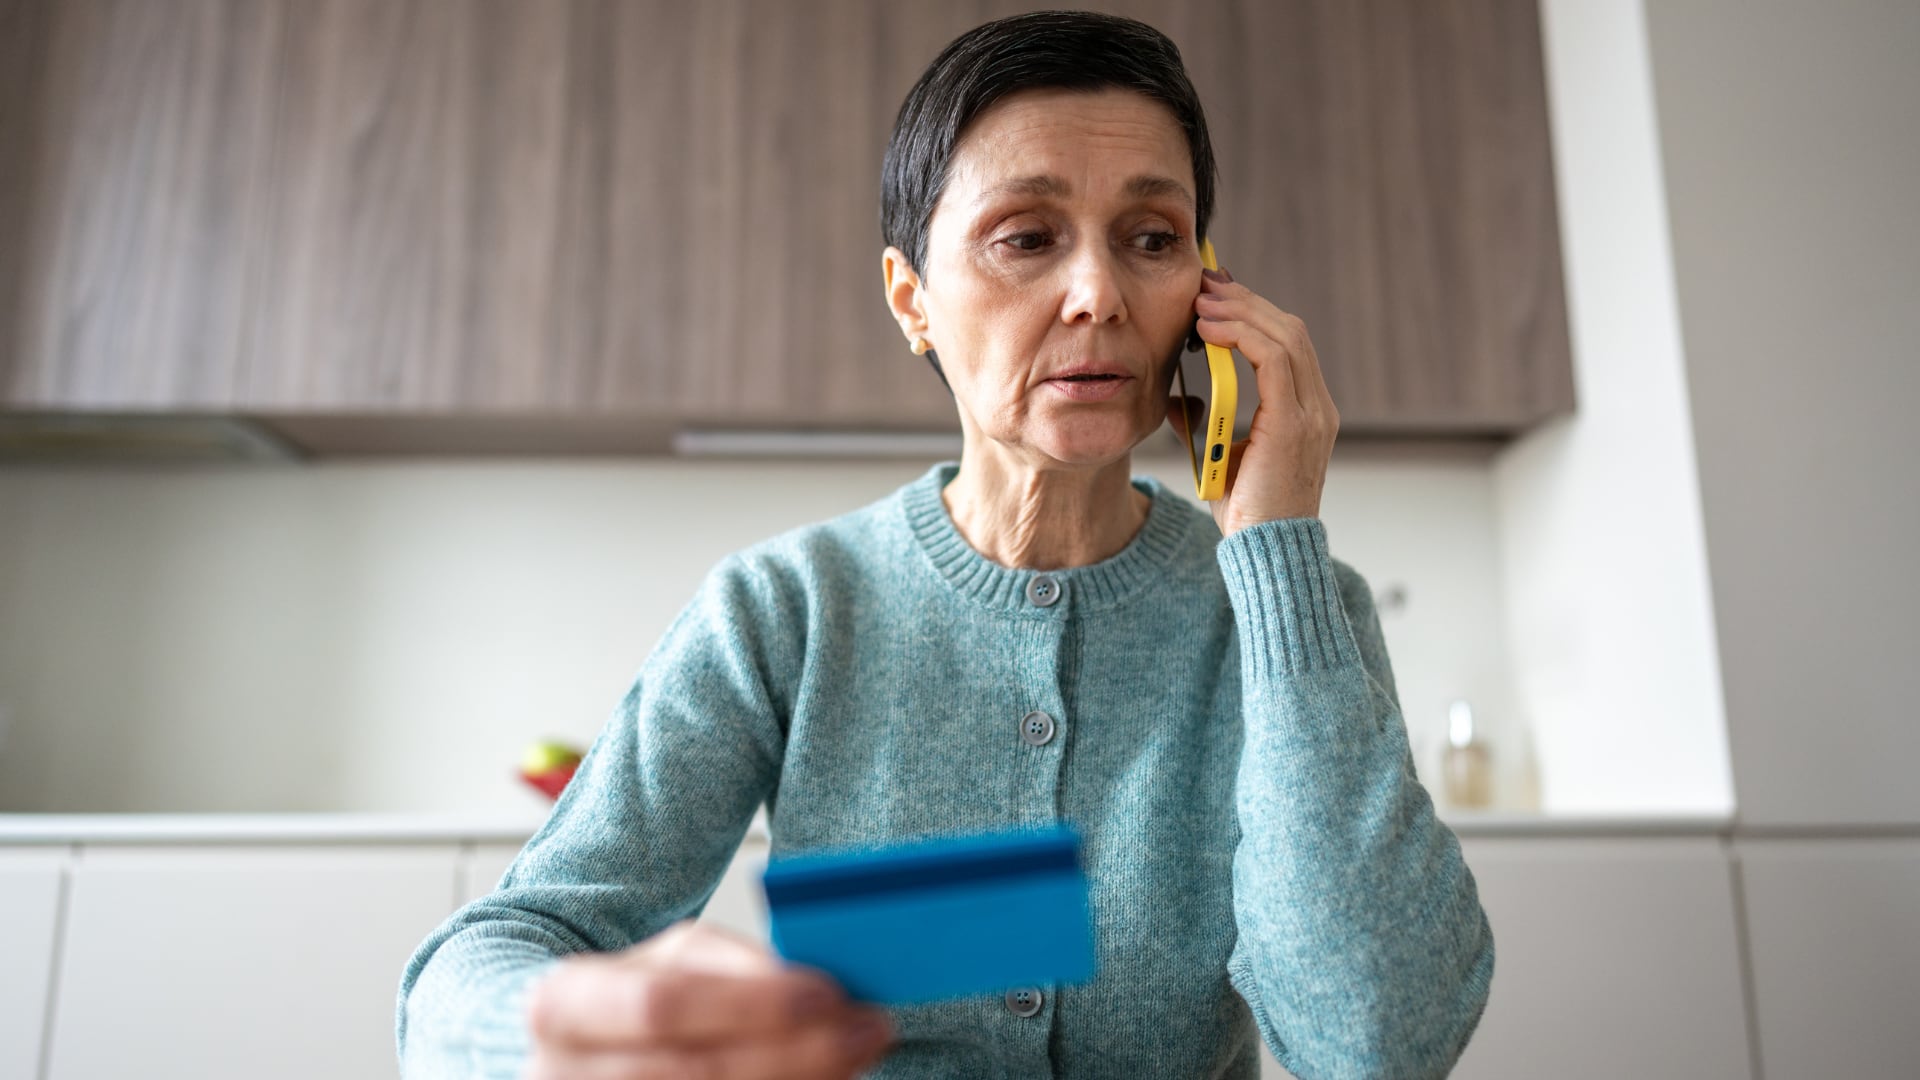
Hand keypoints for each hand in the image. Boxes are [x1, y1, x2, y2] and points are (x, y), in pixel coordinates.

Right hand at [525, 921, 892, 1078]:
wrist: (570, 1051)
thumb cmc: (631, 998)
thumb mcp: (667, 959)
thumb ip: (731, 964)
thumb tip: (806, 984)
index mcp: (565, 1003)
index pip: (663, 1005)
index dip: (750, 1004)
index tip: (830, 994)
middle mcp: (562, 1074)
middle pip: (695, 1072)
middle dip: (794, 1052)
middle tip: (869, 1030)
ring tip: (858, 1057)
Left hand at [1168, 267, 1339, 535]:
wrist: (1265, 553)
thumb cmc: (1246, 513)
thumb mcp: (1218, 457)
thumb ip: (1203, 424)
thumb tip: (1175, 399)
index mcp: (1307, 412)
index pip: (1287, 344)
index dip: (1252, 313)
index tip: (1214, 296)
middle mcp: (1318, 407)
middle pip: (1289, 329)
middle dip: (1245, 301)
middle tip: (1206, 283)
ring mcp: (1312, 413)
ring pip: (1285, 336)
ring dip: (1240, 311)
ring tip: (1202, 300)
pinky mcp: (1295, 422)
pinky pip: (1273, 359)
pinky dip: (1240, 336)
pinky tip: (1208, 330)